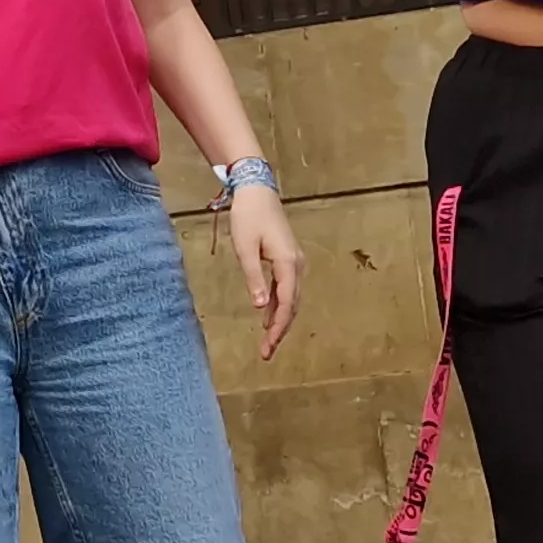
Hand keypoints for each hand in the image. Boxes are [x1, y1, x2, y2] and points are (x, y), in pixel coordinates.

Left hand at [225, 188, 302, 360]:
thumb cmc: (248, 216)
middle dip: (280, 330)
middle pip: (291, 305)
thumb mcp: (245, 248)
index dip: (278, 327)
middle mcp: (296, 265)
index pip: (285, 303)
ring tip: (267, 341)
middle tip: (267, 352)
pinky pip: (286, 288)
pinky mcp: (288, 259)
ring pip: (290, 298)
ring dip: (280, 319)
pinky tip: (267, 316)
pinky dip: (278, 305)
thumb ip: (254, 277)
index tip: (269, 346)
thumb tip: (260, 306)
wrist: (257, 190)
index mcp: (287, 263)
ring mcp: (294, 261)